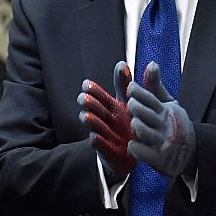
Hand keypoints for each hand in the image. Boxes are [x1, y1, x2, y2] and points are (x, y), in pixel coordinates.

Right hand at [78, 61, 134, 177]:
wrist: (133, 154)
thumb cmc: (131, 124)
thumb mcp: (131, 102)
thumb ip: (126, 84)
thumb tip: (121, 62)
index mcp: (113, 106)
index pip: (102, 95)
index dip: (94, 90)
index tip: (86, 84)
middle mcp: (107, 120)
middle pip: (96, 110)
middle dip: (89, 104)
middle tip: (82, 98)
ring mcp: (107, 135)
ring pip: (97, 127)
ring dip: (91, 121)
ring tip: (85, 116)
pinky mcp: (109, 151)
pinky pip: (103, 147)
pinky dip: (99, 143)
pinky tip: (94, 138)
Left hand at [126, 62, 197, 178]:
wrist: (190, 152)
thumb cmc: (174, 124)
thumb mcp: (168, 103)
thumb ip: (156, 86)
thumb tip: (151, 63)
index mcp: (165, 110)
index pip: (150, 98)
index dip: (138, 92)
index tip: (130, 88)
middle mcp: (163, 125)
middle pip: (144, 113)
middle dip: (134, 107)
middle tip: (130, 106)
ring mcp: (161, 142)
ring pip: (142, 131)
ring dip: (135, 125)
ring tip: (134, 123)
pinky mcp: (158, 158)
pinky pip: (141, 152)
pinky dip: (134, 148)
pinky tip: (133, 144)